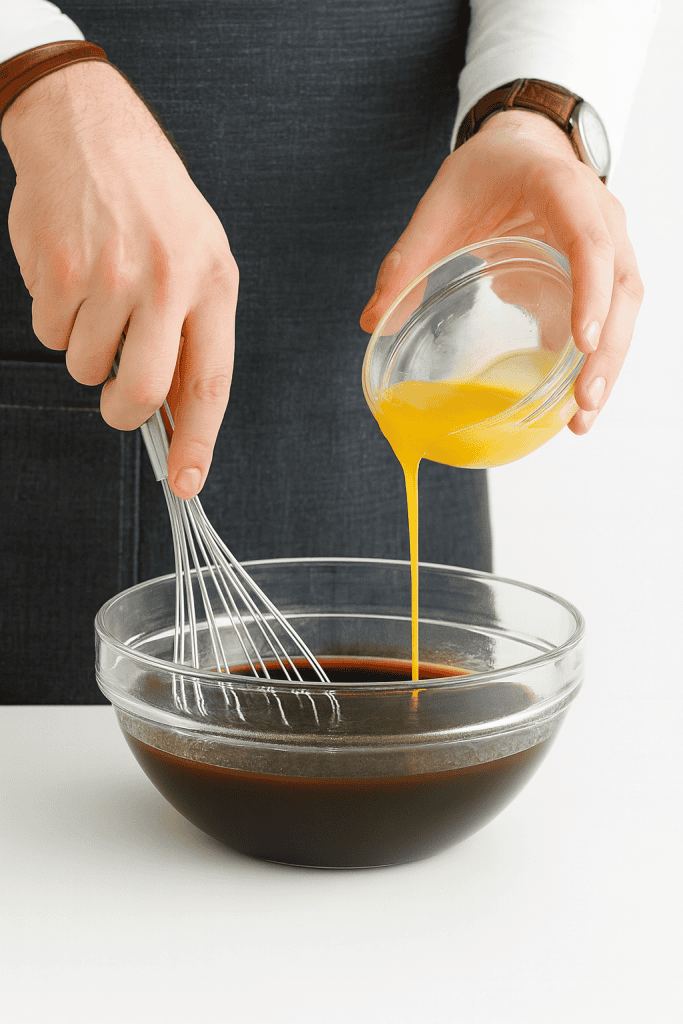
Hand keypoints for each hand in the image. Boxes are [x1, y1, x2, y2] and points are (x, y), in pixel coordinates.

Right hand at [1, 60, 237, 496]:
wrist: (87, 127)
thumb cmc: (149, 201)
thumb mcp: (198, 255)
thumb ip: (193, 331)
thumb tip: (178, 413)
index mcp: (213, 280)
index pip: (211, 381)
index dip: (197, 441)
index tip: (186, 482)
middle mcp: (166, 279)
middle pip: (143, 391)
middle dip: (125, 412)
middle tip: (119, 401)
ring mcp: (111, 273)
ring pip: (87, 367)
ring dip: (86, 350)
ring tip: (97, 298)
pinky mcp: (60, 268)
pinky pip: (50, 334)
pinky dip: (56, 319)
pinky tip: (70, 275)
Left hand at [360, 110, 643, 433]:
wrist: (522, 148)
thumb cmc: (487, 170)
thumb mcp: (439, 203)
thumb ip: (407, 258)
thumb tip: (372, 321)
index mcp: (562, 188)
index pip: (590, 241)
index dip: (591, 290)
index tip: (583, 340)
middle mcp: (600, 216)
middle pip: (621, 287)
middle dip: (608, 348)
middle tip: (583, 403)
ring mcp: (610, 245)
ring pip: (625, 308)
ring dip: (609, 364)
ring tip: (580, 418)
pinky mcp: (601, 276)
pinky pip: (611, 319)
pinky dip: (596, 361)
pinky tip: (572, 404)